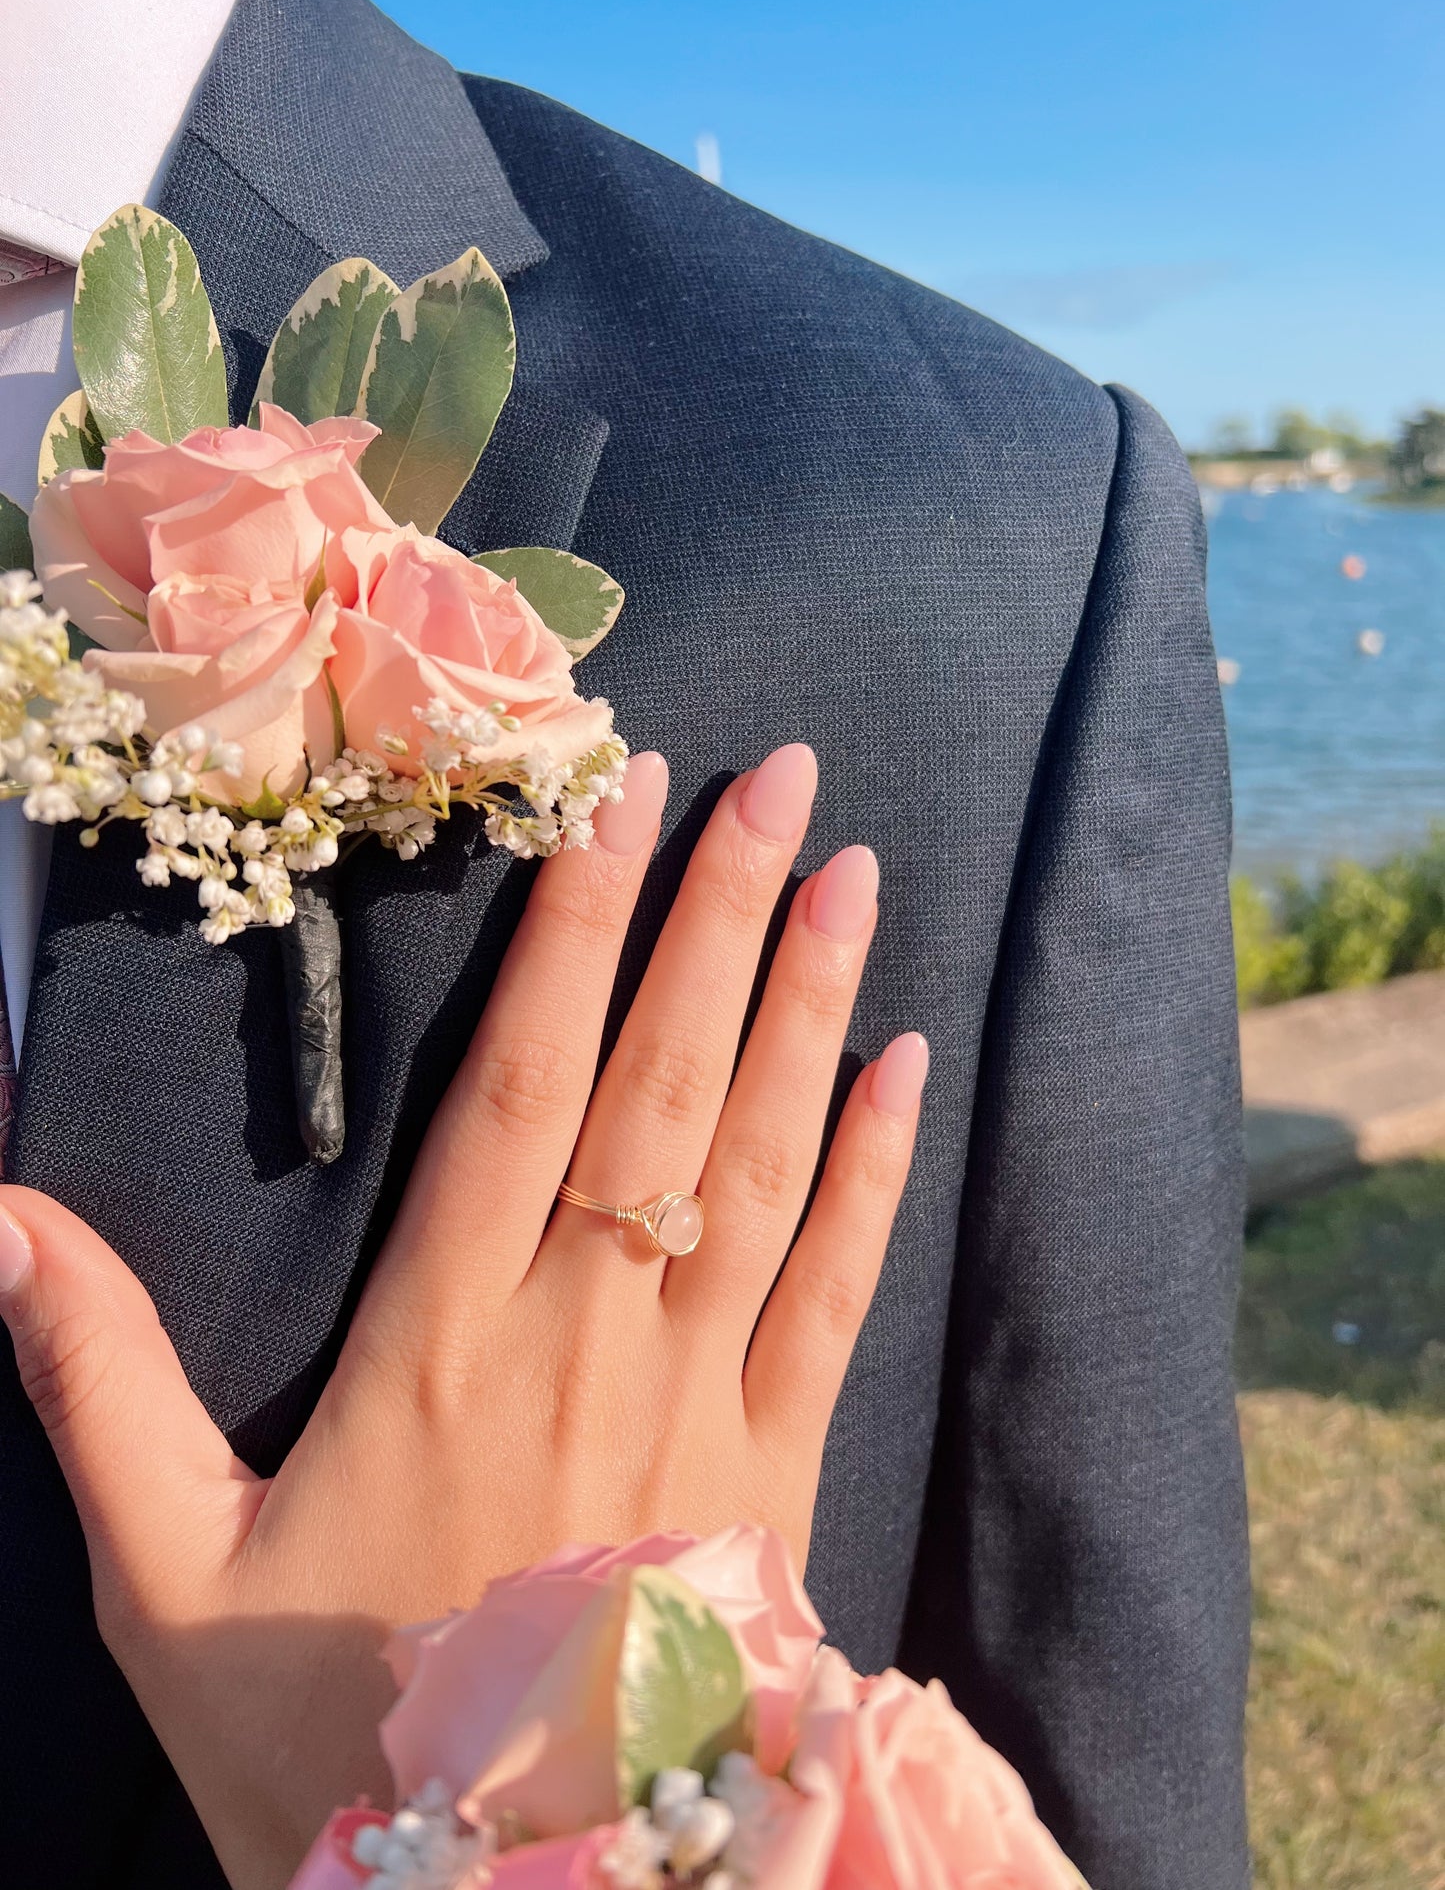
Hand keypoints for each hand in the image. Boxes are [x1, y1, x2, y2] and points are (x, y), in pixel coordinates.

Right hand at [0, 742, 927, 1889]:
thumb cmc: (326, 1736)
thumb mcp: (164, 1572)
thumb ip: (90, 1377)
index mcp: (440, 1346)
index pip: (522, 1092)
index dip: (573, 939)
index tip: (614, 805)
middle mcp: (585, 1341)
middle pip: (662, 1092)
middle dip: (718, 922)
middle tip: (782, 781)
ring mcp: (698, 1402)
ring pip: (760, 1166)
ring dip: (809, 1008)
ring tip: (851, 875)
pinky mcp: (777, 1472)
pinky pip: (835, 1294)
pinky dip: (872, 1174)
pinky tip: (904, 1063)